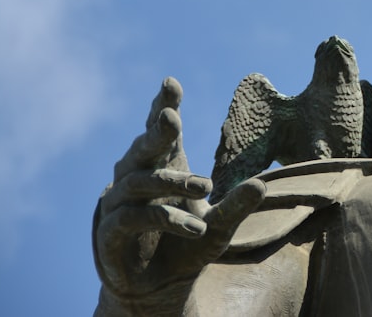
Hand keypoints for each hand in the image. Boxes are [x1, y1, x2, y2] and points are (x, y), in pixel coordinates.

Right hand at [93, 78, 264, 307]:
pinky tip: (194, 227)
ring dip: (172, 182)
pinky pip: (132, 217)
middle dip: (156, 131)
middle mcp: (138, 178)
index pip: (162, 133)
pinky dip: (164, 219)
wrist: (161, 288)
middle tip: (171, 117)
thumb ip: (237, 207)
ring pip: (140, 181)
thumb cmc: (189, 246)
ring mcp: (120, 204)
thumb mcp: (220, 227)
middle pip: (143, 147)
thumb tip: (262, 185)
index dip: (162, 106)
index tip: (170, 83)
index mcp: (165, 167)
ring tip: (208, 187)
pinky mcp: (110, 232)